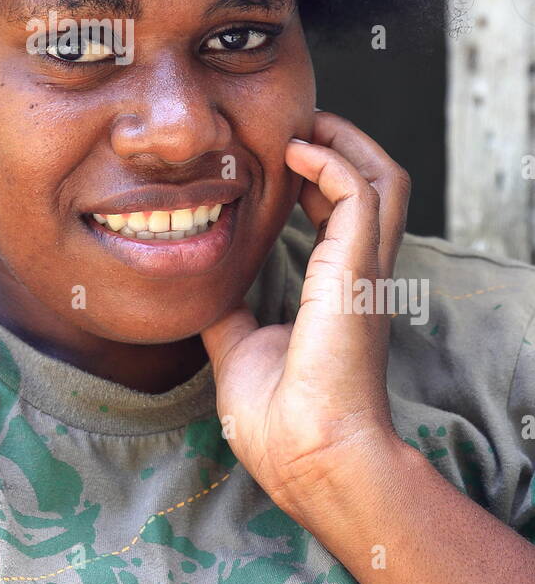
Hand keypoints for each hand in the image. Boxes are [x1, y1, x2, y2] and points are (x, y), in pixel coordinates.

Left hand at [201, 109, 411, 521]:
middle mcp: (358, 273)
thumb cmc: (280, 420)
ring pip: (382, 177)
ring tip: (300, 126)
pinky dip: (330, 160)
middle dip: (339, 144)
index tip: (280, 156)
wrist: (307, 458)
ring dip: (344, 141)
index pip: (344, 213)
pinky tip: (293, 151)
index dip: (316, 176)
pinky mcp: (356, 271)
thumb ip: (229, 311)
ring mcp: (363, 270)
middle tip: (294, 125)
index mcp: (338, 290)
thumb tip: (200, 289)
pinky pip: (359, 193)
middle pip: (376, 183)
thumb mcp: (240, 347)